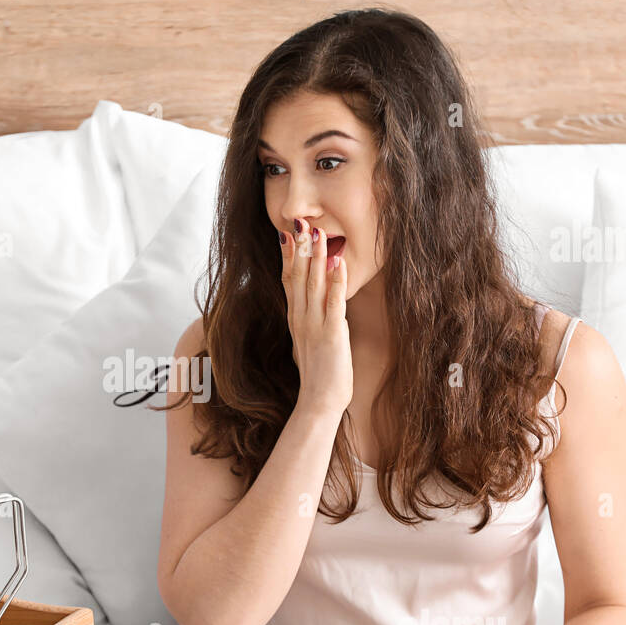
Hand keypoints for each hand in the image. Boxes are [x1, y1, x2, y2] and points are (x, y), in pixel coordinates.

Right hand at [280, 218, 352, 419]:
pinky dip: (336, 281)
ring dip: (316, 257)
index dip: (288, 257)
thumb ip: (311, 323)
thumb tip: (316, 309)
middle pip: (297, 277)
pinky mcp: (332, 333)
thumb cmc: (319, 376)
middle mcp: (301, 319)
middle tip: (299, 223)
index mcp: (296, 320)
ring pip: (313, 284)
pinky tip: (338, 262)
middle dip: (300, 249)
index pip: (288, 282)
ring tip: (317, 232)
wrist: (319, 401)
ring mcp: (314, 325)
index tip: (287, 234)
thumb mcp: (310, 344)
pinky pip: (334, 302)